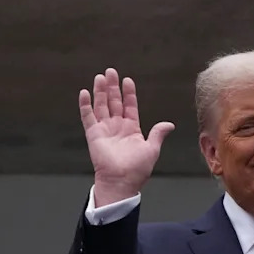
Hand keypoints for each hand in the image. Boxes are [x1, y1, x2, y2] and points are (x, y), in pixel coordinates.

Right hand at [79, 68, 174, 205]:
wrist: (122, 181)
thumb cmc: (137, 169)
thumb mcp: (152, 149)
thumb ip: (158, 134)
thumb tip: (169, 125)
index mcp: (131, 129)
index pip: (129, 106)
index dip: (129, 93)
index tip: (127, 80)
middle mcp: (117, 127)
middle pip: (114, 102)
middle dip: (112, 87)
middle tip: (111, 72)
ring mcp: (104, 129)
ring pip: (101, 105)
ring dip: (100, 91)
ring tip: (100, 77)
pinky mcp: (93, 134)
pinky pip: (87, 117)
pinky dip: (85, 105)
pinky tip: (84, 93)